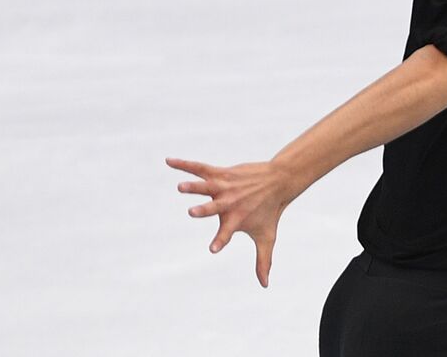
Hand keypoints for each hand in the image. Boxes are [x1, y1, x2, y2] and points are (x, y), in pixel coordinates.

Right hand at [166, 156, 299, 287]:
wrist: (278, 180)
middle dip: (204, 210)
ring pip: (206, 186)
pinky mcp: (221, 173)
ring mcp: (224, 187)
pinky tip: (168, 161)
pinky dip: (184, 165)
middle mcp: (229, 203)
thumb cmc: (270, 212)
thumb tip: (265, 285)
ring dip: (194, 186)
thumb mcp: (267, 237)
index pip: (227, 234)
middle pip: (214, 208)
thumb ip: (263, 260)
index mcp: (236, 220)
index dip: (220, 241)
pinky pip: (199, 168)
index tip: (213, 249)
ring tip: (180, 187)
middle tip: (192, 212)